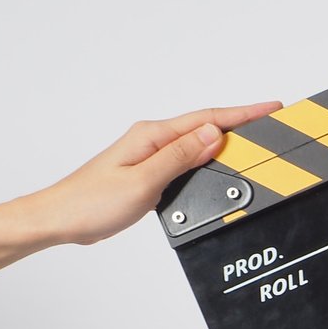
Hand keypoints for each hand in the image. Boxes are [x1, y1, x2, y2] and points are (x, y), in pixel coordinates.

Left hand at [24, 102, 282, 245]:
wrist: (57, 219)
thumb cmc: (90, 203)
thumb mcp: (143, 182)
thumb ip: (179, 157)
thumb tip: (213, 135)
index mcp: (151, 136)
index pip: (207, 119)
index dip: (242, 114)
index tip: (270, 109)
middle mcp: (151, 140)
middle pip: (205, 126)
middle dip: (240, 124)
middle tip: (270, 126)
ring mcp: (149, 154)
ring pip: (197, 143)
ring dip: (224, 142)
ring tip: (251, 145)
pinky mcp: (148, 171)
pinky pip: (185, 158)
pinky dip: (206, 159)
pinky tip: (215, 165)